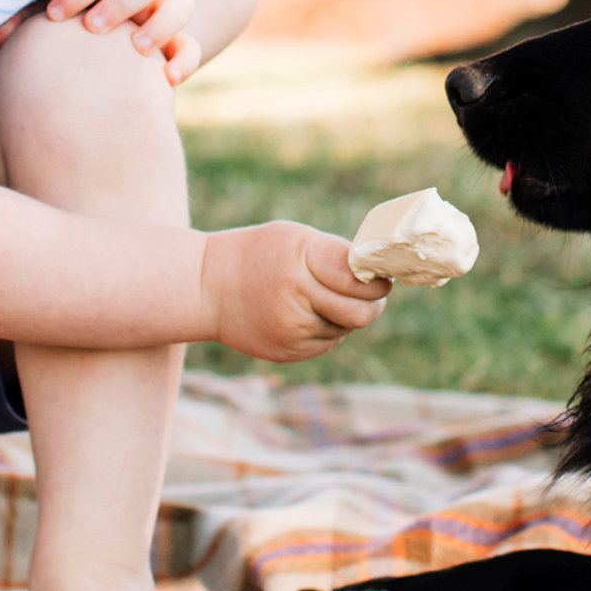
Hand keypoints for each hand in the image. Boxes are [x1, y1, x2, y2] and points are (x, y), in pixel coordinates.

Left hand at [0, 0, 204, 84]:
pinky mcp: (177, 47)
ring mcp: (160, 19)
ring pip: (177, 3)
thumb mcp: (51, 29)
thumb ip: (27, 27)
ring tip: (137, 47)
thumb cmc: (68, 40)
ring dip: (158, 22)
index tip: (55, 17)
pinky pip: (191, 46)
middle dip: (117, 2)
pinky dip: (184, 58)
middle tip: (92, 28)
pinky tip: (168, 79)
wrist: (105, 61)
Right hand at [198, 220, 385, 361]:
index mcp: (300, 261)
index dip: (377, 280)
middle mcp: (296, 298)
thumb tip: (379, 276)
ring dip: (346, 316)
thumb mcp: (295, 238)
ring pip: (345, 328)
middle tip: (374, 294)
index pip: (358, 279)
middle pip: (361, 312)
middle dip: (374, 304)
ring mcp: (291, 330)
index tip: (382, 276)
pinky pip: (327, 343)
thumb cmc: (259, 254)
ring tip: (325, 298)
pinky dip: (327, 329)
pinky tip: (307, 314)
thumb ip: (336, 255)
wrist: (207, 288)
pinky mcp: (287, 352)